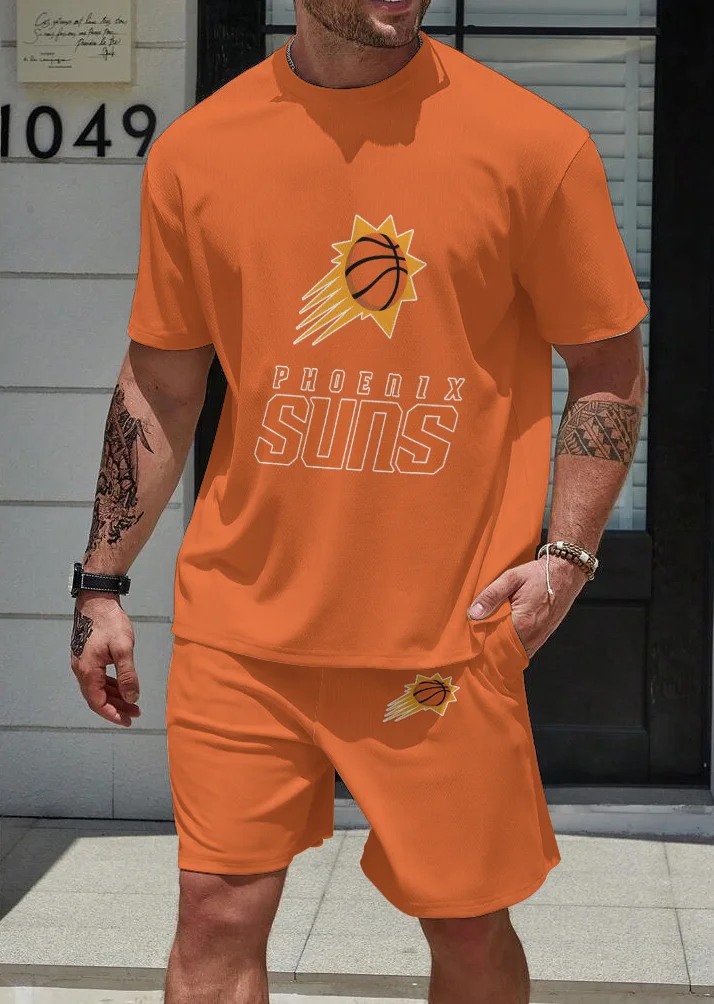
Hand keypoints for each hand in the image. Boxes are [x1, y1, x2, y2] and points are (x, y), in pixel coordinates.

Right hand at [70, 593, 140, 727]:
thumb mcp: (123, 649)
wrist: (96, 600)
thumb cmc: (109, 622)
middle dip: (116, 708)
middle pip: (97, 698)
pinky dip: (110, 685)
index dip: (112, 714)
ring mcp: (82, 663)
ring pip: (98, 688)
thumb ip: (127, 675)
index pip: (97, 702)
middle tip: (135, 713)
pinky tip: (122, 687)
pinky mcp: (86, 656)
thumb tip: (131, 697)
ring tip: (132, 703)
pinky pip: (98, 678)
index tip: (127, 721)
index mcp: (88, 671)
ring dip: (114, 697)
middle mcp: (81, 670)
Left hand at [467, 557, 586, 656]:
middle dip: (490, 648)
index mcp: (523, 623)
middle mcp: (533, 635)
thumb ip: (491, 596)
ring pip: (515, 651)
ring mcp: (540, 637)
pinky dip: (513, 646)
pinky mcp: (544, 635)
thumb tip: (473, 614)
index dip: (481, 642)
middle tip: (476, 642)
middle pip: (505, 650)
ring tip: (487, 641)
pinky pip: (525, 648)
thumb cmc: (538, 574)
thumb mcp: (511, 578)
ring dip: (502, 648)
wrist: (566, 573)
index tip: (469, 640)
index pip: (495, 642)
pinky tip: (503, 639)